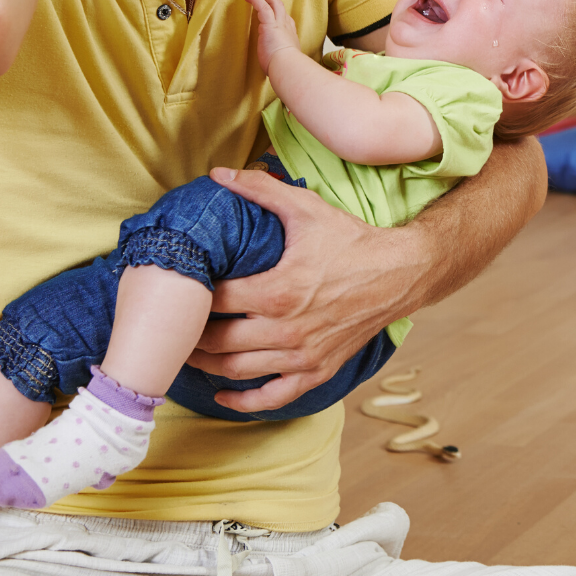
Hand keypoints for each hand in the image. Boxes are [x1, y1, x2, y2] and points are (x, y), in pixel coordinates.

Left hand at [189, 166, 427, 411]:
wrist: (401, 273)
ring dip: (206, 365)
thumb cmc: (352, 241)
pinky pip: (272, 397)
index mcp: (278, 290)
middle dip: (190, 335)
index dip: (191, 297)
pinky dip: (243, 402)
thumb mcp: (307, 209)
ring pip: (236, 371)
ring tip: (190, 353)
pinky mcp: (317, 369)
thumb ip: (260, 189)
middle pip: (217, 342)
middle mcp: (287, 329)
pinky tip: (223, 396)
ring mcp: (302, 355)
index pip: (214, 302)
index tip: (179, 290)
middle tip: (175, 325)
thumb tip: (217, 173)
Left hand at [244, 0, 302, 74]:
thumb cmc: (285, 68)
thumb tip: (274, 65)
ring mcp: (279, 24)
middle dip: (272, 0)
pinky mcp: (269, 24)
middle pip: (281, 8)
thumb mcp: (284, 61)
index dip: (280, 15)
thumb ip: (279, 58)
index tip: (273, 13)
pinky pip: (262, 6)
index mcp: (290, 36)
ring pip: (273, 3)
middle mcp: (286, 27)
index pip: (287, 21)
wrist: (288, 66)